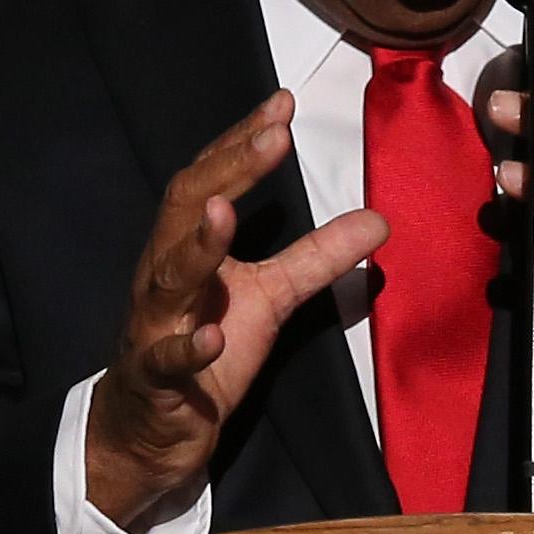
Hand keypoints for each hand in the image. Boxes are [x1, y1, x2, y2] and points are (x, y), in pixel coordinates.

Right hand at [86, 90, 387, 528]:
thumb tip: (379, 218)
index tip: (283, 105)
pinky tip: (213, 336)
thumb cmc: (207, 349)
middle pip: (185, 208)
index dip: (242, 141)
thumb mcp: (272, 298)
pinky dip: (189, 347)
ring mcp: (154, 324)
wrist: (154, 429)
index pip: (211, 179)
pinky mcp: (156, 378)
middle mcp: (164, 272)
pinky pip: (167, 360)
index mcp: (187, 245)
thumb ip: (317, 257)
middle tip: (272, 136)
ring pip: (167, 278)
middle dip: (228, 169)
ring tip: (225, 211)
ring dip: (197, 245)